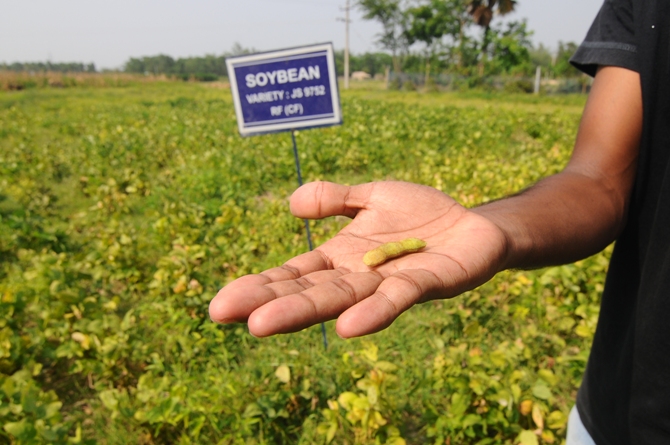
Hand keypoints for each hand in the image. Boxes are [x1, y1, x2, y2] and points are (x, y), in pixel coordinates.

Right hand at [209, 181, 507, 337]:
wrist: (472, 225)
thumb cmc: (419, 216)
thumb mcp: (372, 196)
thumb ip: (335, 197)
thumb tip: (291, 203)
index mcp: (340, 258)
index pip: (292, 274)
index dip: (258, 287)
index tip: (219, 304)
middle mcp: (358, 277)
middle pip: (307, 291)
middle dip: (267, 303)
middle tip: (223, 313)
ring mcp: (388, 285)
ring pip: (341, 300)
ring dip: (303, 312)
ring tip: (262, 325)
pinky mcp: (425, 284)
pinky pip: (396, 299)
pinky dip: (372, 313)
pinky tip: (347, 326)